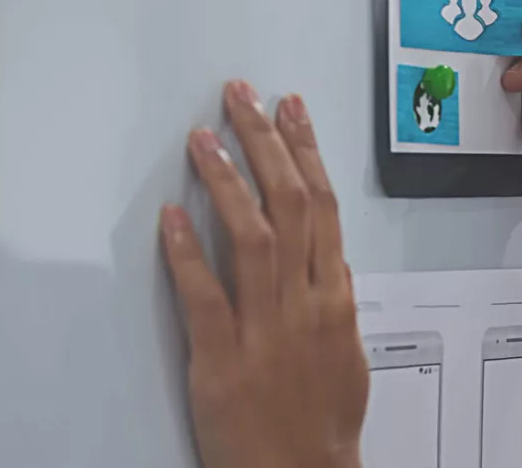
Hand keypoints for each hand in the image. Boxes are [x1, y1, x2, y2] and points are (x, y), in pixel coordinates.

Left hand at [160, 82, 367, 467]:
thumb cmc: (324, 423)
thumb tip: (332, 262)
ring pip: (254, 237)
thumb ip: (336, 301)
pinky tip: (173, 218)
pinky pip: (206, 296)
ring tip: (205, 140)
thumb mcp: (348, 352)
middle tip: (244, 99)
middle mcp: (306, 303)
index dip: (307, 151)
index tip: (292, 111)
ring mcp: (266, 328)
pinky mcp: (224, 358)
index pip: (326, 205)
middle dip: (268, 143)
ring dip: (229, 181)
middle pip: (293, 204)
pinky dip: (188, 254)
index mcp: (335, 297)